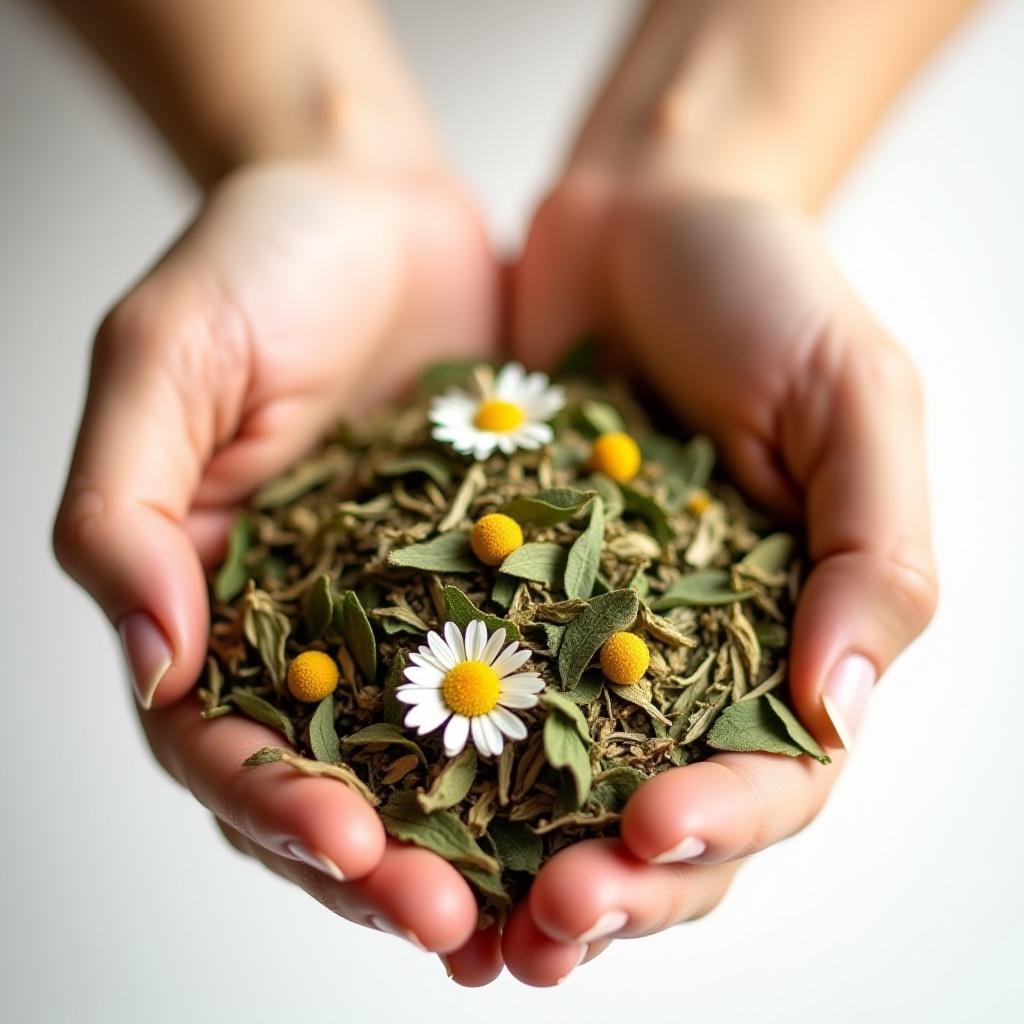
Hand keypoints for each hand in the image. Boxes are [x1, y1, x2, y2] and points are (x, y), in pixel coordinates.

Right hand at [53, 159, 503, 976]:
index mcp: (213, 602)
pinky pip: (530, 674)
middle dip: (389, 865)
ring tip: (542, 914)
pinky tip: (610, 799)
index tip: (350, 847)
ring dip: (483, 844)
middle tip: (460, 928)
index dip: (278, 806)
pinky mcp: (498, 573)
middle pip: (337, 781)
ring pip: (439, 761)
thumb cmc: (255, 264)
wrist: (371, 199)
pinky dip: (562, 745)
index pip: (225, 742)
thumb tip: (150, 658)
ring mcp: (409, 609)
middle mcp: (310, 627)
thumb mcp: (166, 361)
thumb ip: (126, 508)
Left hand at [504, 166, 937, 983]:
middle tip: (545, 925)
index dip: (721, 821)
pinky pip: (463, 699)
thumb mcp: (855, 398)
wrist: (642, 216)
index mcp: (788, 635)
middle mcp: (686, 661)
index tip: (650, 830)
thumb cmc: (765, 292)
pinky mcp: (492, 595)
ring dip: (514, 871)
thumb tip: (839, 704)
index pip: (773, 775)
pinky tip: (386, 810)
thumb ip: (876, 552)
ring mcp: (583, 637)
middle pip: (659, 822)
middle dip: (613, 887)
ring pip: (555, 796)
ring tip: (466, 926)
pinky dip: (433, 767)